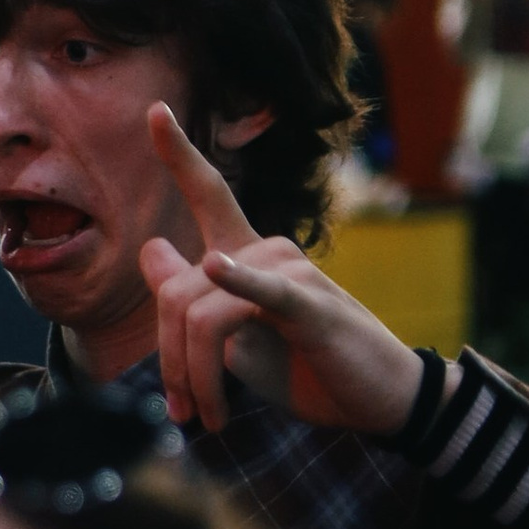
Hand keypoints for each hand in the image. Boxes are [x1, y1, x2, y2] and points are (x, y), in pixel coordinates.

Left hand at [139, 104, 426, 437]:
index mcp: (247, 254)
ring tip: (207, 418)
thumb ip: (193, 297)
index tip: (155, 110)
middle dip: (168, 362)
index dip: (180, 153)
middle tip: (182, 414)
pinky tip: (219, 266)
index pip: (209, 194)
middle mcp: (266, 251)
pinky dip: (240, 280)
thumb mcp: (238, 337)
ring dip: (194, 377)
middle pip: (175, 293)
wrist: (377, 401)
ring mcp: (290, 274)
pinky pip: (264, 292)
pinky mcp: (311, 305)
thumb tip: (151, 248)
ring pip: (200, 313)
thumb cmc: (308, 367)